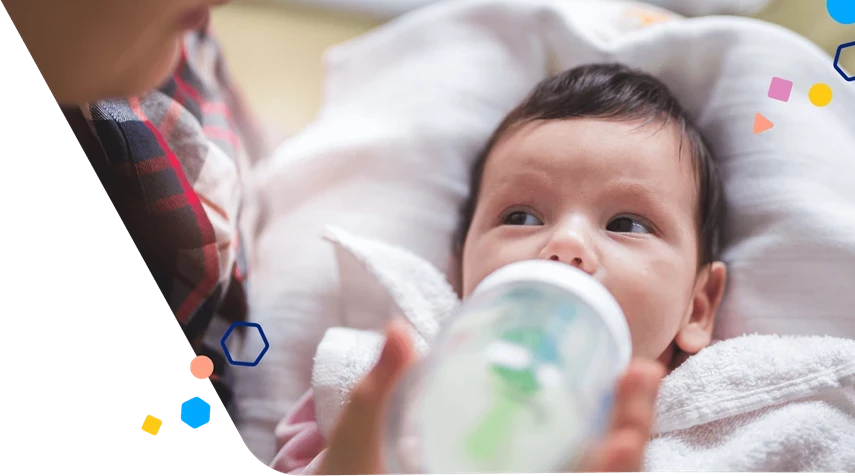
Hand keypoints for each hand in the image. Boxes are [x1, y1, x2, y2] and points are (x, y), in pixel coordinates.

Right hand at [321, 319, 664, 474]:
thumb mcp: (354, 451)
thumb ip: (377, 394)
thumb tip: (400, 330)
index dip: (600, 475)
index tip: (625, 437)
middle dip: (627, 443)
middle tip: (641, 377)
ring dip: (622, 443)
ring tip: (636, 383)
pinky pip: (567, 474)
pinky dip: (598, 451)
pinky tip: (608, 410)